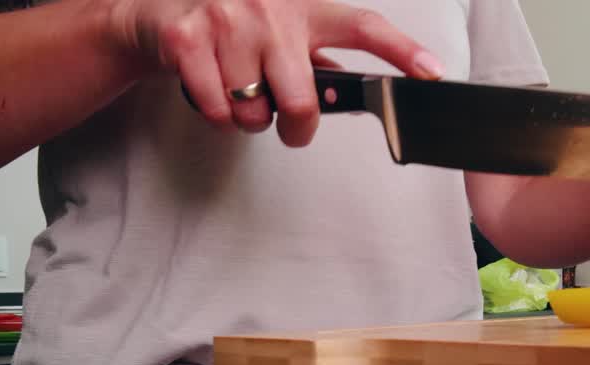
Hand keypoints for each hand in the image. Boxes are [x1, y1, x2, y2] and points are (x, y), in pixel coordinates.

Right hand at [107, 0, 442, 145]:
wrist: (157, 10)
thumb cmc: (233, 26)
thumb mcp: (284, 32)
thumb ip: (319, 57)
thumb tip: (358, 92)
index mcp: (306, 6)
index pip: (365, 27)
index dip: (401, 51)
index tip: (432, 72)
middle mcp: (271, 7)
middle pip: (302, 100)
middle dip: (297, 127)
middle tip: (290, 126)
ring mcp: (227, 19)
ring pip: (254, 110)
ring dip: (249, 118)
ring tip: (238, 89)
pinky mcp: (187, 37)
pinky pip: (217, 109)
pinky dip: (217, 115)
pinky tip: (211, 88)